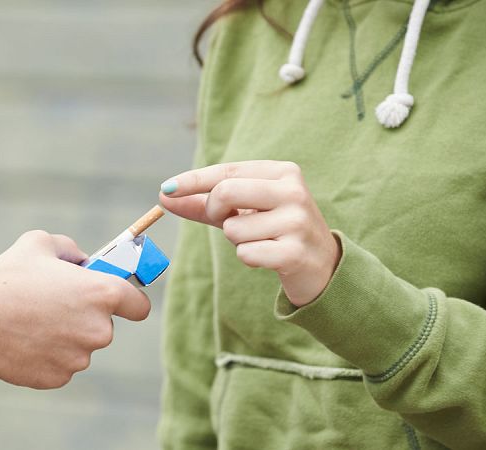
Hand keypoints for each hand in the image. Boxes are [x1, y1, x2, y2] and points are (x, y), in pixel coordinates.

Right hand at [0, 230, 150, 388]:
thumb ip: (71, 249)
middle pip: (105, 325)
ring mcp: (79, 358)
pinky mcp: (58, 377)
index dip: (129, 300)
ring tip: (32, 319)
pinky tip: (25, 339)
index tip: (115, 298)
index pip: (140, 306)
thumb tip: (82, 262)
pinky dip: (48, 353)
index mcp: (102, 294)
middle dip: (86, 315)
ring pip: (81, 345)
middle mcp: (98, 330)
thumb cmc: (6, 278)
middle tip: (54, 302)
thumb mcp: (40, 243)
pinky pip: (61, 363)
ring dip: (66, 335)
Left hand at [160, 160, 339, 306]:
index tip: (166, 188)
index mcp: (282, 172)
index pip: (227, 171)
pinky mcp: (295, 252)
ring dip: (237, 241)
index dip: (193, 180)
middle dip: (215, 211)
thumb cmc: (273, 231)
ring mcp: (297, 221)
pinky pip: (245, 254)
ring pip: (232, 229)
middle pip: (225, 192)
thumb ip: (202, 203)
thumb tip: (163, 196)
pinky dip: (249, 259)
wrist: (322, 265)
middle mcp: (292, 190)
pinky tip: (269, 257)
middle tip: (228, 221)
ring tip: (262, 241)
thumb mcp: (240, 211)